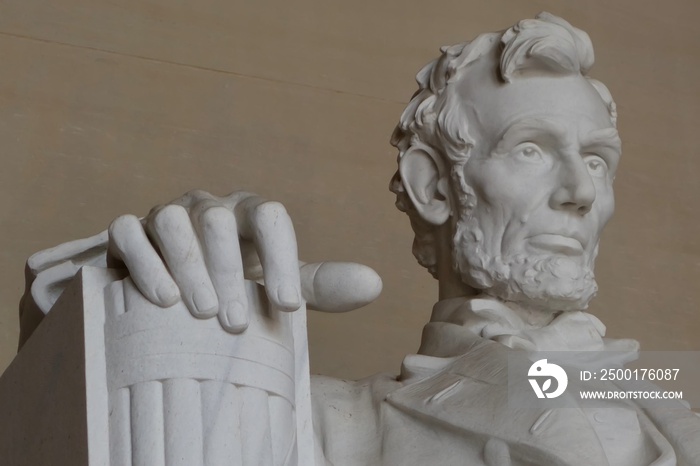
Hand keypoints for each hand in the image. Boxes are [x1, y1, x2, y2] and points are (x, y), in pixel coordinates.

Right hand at [106, 190, 381, 332]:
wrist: (179, 286)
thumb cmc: (237, 283)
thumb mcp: (279, 283)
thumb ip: (321, 284)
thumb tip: (375, 284)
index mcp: (248, 214)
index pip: (270, 216)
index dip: (282, 258)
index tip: (287, 306)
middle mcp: (208, 208)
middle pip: (219, 221)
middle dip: (229, 271)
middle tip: (237, 323)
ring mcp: (166, 215)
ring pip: (172, 222)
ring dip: (189, 266)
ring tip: (200, 313)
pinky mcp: (130, 231)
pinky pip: (128, 232)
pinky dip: (144, 263)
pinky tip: (161, 298)